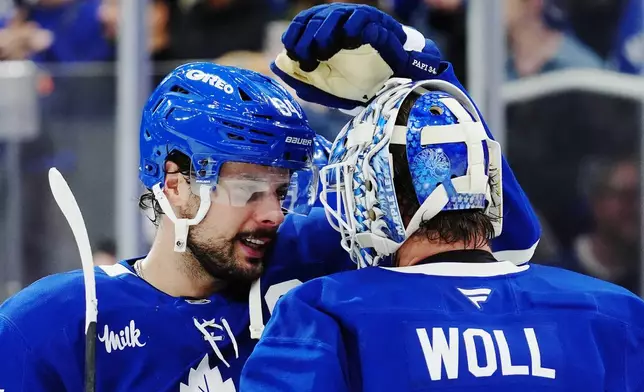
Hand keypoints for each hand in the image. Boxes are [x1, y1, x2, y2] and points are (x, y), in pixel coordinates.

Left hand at [271, 3, 441, 108]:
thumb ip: (301, 78)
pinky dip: (350, 29)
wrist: (394, 85)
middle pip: (315, 18)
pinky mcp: (376, 23)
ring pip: (334, 14)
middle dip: (306, 40)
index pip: (303, 22)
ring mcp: (357, 21)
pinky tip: (346, 44)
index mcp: (325, 33)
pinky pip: (360, 17)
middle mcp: (340, 23)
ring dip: (324, 33)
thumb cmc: (360, 83)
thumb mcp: (326, 87)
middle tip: (307, 60)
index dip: (294, 34)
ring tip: (325, 53)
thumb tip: (275, 66)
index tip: (291, 52)